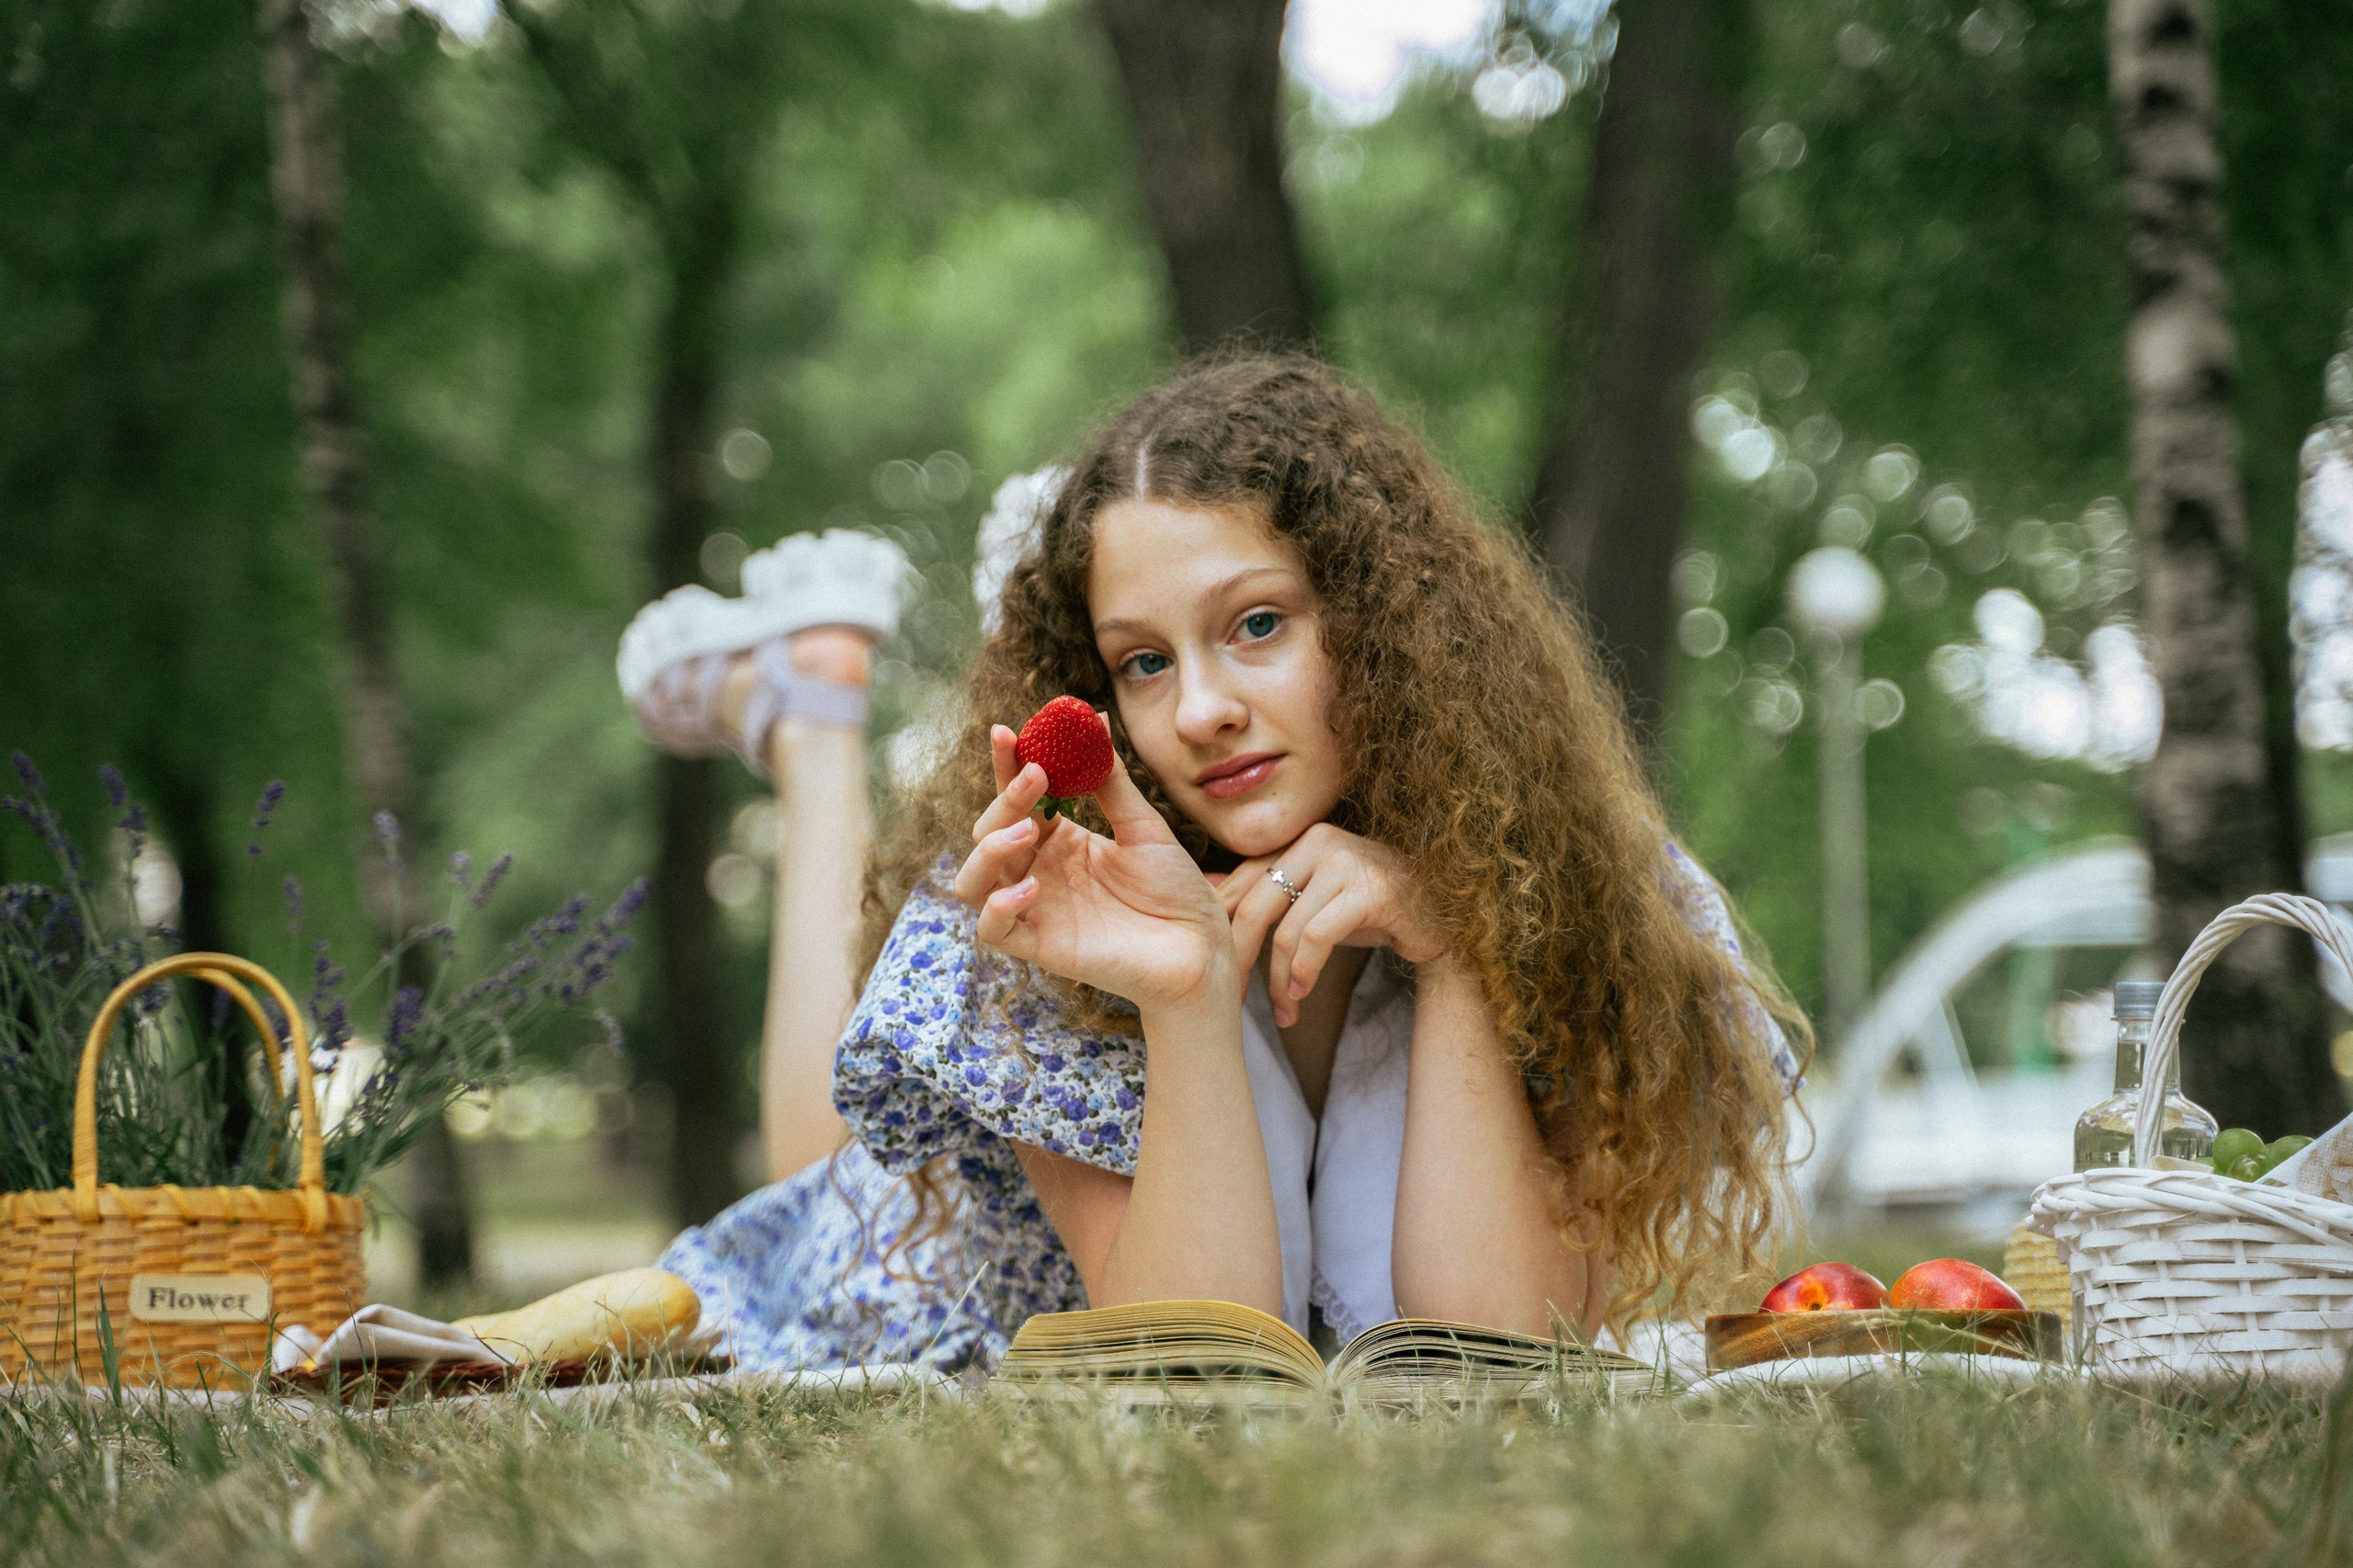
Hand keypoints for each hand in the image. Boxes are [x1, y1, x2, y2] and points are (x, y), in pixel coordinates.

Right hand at [952, 718, 1235, 1014]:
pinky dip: (999, 906)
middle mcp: (1039, 873)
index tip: (1007, 731)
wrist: (1202, 946)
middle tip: (1037, 776)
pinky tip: (1030, 888)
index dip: (1006, 765)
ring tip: (1028, 830)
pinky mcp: (1041, 948)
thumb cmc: (1176, 890)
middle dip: (1005, 800)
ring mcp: (1036, 911)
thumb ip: (1110, 779)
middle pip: (988, 832)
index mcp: (1060, 841)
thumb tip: (1095, 719)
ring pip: (973, 881)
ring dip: (989, 850)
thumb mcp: (1143, 825)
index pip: (1017, 798)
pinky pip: (993, 930)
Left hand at [1213, 824, 1445, 1027]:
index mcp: (1300, 840)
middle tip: (1233, 1002)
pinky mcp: (1372, 890)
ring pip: (1288, 929)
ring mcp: (1348, 861)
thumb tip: (1205, 889)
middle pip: (1257, 906)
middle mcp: (1321, 841)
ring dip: (1279, 980)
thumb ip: (1266, 893)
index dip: (1222, 930)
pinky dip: (1305, 970)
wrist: (1441, 919)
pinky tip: (1302, 994)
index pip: (1243, 883)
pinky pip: (1319, 936)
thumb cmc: (1371, 911)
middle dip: (1241, 960)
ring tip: (1284, 1012)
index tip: (1212, 973)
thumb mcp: (1313, 900)